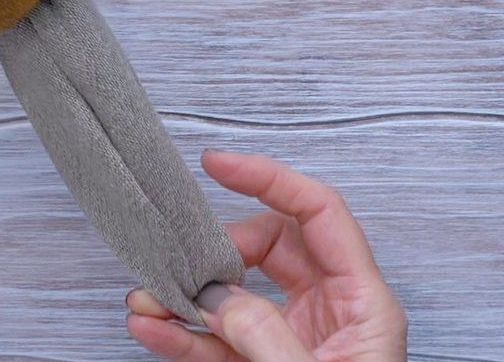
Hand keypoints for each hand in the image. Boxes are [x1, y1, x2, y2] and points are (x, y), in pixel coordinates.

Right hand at [126, 150, 407, 360]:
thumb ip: (263, 335)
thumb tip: (216, 295)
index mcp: (362, 305)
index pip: (317, 214)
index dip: (268, 180)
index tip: (218, 165)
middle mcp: (330, 315)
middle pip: (266, 250)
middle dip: (213, 252)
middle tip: (176, 263)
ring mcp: (295, 342)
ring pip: (233, 295)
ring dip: (185, 296)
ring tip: (146, 300)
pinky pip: (216, 339)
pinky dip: (181, 334)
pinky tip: (151, 330)